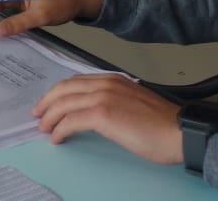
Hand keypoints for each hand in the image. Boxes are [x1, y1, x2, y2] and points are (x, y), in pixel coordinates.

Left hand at [33, 74, 181, 163]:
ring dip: (49, 117)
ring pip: (63, 103)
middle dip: (46, 102)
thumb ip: (113, 100)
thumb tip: (95, 112)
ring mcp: (103, 97)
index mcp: (112, 79)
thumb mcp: (133, 102)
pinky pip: (70, 120)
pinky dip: (59, 129)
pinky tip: (57, 138)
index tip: (49, 103)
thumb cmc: (163, 124)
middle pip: (64, 89)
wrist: (180, 131)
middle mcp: (105, 83)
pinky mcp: (102, 114)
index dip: (58, 92)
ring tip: (44, 128)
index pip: (75, 81)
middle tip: (38, 115)